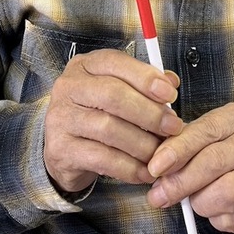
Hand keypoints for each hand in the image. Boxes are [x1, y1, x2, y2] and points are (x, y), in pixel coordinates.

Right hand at [44, 49, 183, 193]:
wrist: (65, 148)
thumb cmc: (97, 113)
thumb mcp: (117, 90)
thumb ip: (143, 84)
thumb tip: (171, 82)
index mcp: (85, 66)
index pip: (115, 62)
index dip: (145, 77)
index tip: (170, 94)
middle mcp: (69, 87)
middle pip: (113, 95)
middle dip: (149, 113)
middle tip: (172, 127)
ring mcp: (62, 118)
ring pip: (109, 129)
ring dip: (143, 143)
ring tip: (160, 152)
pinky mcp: (61, 150)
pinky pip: (102, 159)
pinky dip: (129, 167)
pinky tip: (144, 171)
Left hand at [146, 101, 233, 233]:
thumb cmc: (232, 152)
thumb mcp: (213, 136)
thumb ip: (186, 144)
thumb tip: (157, 167)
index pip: (207, 131)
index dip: (178, 150)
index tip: (155, 166)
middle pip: (214, 162)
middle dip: (180, 182)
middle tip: (159, 195)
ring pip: (224, 195)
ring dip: (199, 202)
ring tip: (193, 200)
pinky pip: (233, 219)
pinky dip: (215, 218)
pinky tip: (215, 209)